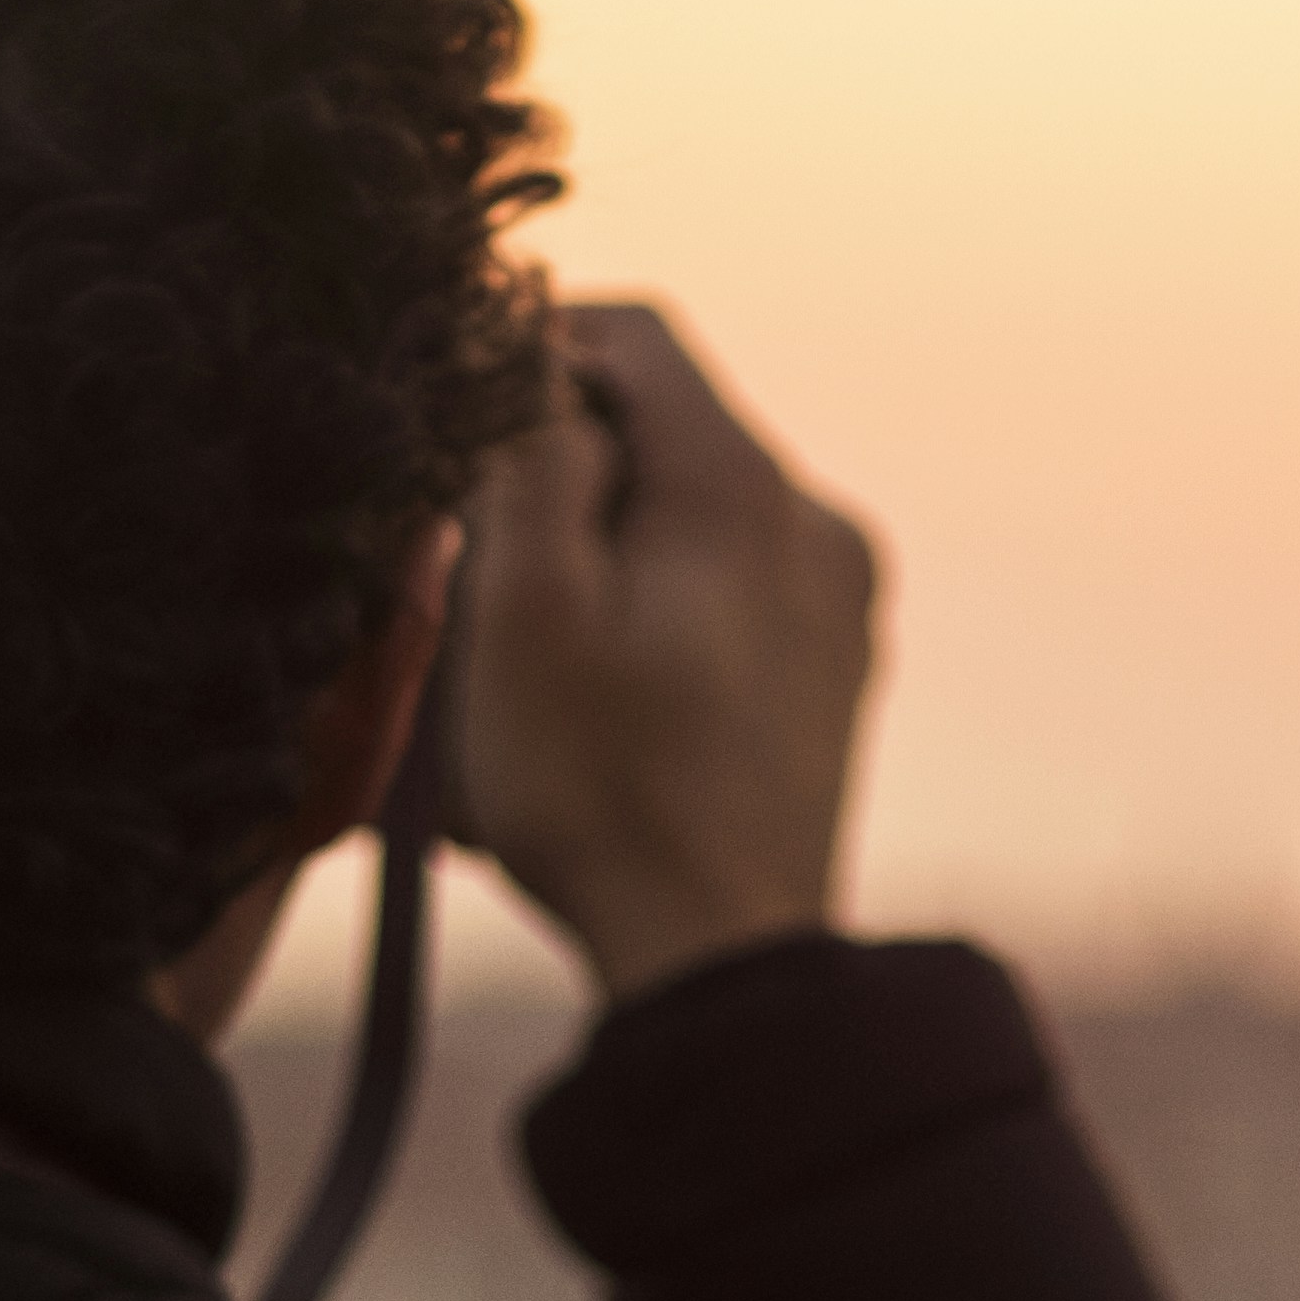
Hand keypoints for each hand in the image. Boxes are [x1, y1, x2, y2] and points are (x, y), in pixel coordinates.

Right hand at [456, 300, 877, 1002]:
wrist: (720, 961)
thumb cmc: (604, 790)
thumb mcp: (525, 607)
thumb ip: (531, 450)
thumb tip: (532, 341)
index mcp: (747, 487)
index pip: (637, 338)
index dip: (533, 348)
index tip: (460, 421)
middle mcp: (817, 526)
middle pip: (667, 434)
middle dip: (565, 474)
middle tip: (481, 564)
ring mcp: (839, 608)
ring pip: (695, 522)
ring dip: (607, 554)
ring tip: (534, 656)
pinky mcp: (832, 680)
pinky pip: (728, 599)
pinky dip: (656, 617)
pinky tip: (603, 704)